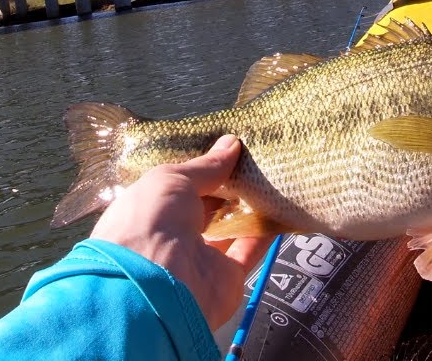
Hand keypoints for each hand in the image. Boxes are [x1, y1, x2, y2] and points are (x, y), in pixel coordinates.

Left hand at [90, 135, 274, 328]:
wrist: (157, 288)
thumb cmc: (152, 222)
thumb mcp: (172, 180)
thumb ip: (205, 166)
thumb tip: (232, 144)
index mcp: (149, 210)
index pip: (178, 187)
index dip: (202, 169)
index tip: (229, 150)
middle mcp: (171, 235)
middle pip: (206, 207)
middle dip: (228, 186)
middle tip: (257, 160)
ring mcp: (199, 258)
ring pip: (229, 228)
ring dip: (249, 206)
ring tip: (272, 177)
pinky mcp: (226, 277)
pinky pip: (249, 249)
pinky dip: (264, 231)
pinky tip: (281, 206)